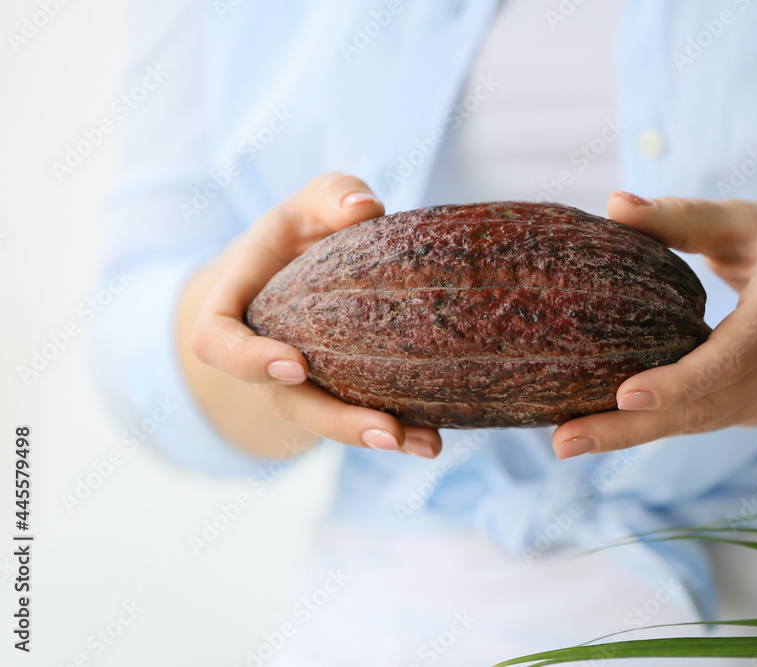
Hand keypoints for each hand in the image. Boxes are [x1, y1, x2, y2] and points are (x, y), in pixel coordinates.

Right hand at [189, 173, 441, 458]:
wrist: (301, 273)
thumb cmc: (298, 237)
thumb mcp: (306, 208)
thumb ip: (329, 197)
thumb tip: (365, 205)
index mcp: (234, 315)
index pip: (218, 344)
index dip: (249, 360)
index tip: (295, 363)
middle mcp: (263, 363)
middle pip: (288, 403)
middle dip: (336, 422)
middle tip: (385, 431)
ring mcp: (300, 388)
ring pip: (329, 423)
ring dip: (376, 437)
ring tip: (426, 445)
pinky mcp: (338, 397)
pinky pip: (360, 419)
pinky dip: (400, 430)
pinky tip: (433, 439)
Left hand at [552, 193, 756, 457]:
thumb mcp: (752, 220)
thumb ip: (684, 217)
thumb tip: (613, 205)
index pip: (731, 357)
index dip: (679, 382)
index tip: (625, 394)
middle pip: (704, 406)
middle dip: (630, 428)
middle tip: (563, 442)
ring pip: (702, 422)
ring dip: (635, 435)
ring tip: (569, 441)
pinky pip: (709, 419)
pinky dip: (661, 423)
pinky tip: (609, 427)